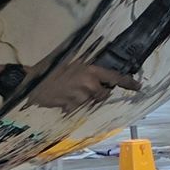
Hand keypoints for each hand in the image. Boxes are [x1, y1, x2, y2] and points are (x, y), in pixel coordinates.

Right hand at [22, 57, 140, 111]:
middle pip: (104, 93)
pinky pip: (77, 107)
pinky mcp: (72, 106)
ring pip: (90, 101)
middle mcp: (89, 83)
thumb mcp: (70, 62)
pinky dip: (72, 104)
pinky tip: (62, 97)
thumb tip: (98, 74)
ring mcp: (81, 97)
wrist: (32, 82)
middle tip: (84, 87)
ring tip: (69, 90)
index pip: (114, 77)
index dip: (127, 82)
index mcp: (90, 70)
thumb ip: (86, 69)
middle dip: (98, 92)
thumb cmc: (50, 69)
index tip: (138, 86)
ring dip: (83, 98)